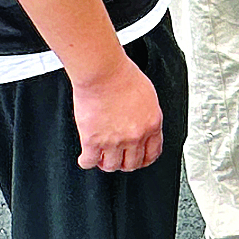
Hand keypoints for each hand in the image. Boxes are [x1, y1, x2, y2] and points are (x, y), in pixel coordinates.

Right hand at [72, 57, 163, 172]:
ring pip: (111, 166)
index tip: (139, 159)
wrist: (103, 72)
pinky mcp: (93, 141)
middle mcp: (135, 136)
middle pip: (132, 163)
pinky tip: (86, 157)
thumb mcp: (148, 95)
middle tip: (118, 158)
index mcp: (152, 124)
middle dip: (125, 163)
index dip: (144, 159)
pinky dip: (87, 161)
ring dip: (106, 163)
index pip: (152, 153)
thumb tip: (143, 122)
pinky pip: (89, 162)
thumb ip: (147, 114)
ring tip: (102, 157)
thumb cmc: (122, 75)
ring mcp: (114, 141)